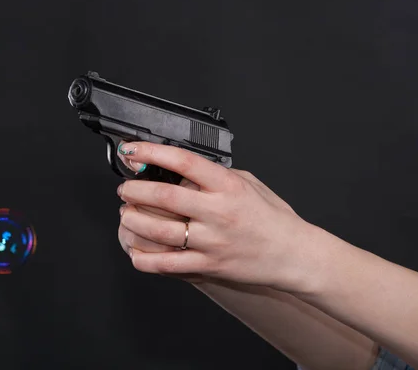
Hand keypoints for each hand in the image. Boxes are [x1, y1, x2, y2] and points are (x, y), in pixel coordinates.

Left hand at [114, 140, 327, 292]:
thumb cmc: (272, 217)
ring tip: (127, 214)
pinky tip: (135, 251)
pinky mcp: (208, 265)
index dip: (152, 153)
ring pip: (159, 231)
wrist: (292, 254)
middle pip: (164, 197)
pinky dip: (145, 259)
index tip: (133, 151)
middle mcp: (218, 212)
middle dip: (135, 190)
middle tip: (125, 188)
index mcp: (228, 186)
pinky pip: (168, 264)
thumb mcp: (249, 183)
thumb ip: (216, 175)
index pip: (183, 162)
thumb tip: (183, 170)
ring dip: (134, 221)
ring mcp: (212, 241)